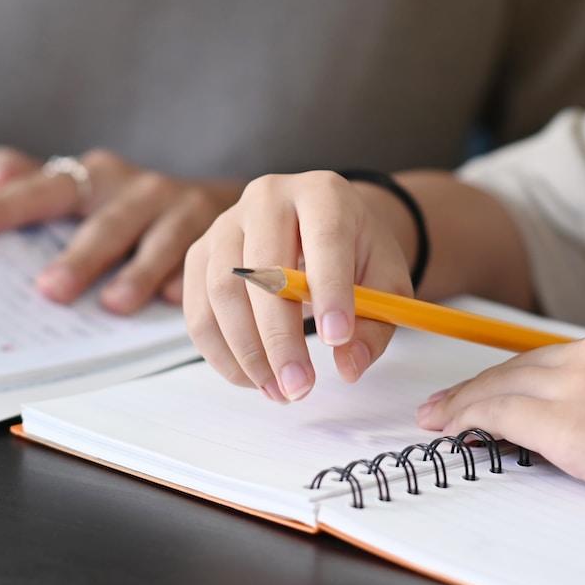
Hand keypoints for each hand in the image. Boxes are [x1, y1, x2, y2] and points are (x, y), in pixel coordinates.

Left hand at [0, 145, 240, 313]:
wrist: (221, 203)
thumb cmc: (131, 206)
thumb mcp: (80, 188)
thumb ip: (23, 182)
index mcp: (92, 177)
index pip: (42, 186)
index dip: (3, 205)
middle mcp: (136, 188)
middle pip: (104, 220)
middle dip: (78, 256)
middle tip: (48, 289)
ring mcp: (180, 208)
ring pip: (159, 240)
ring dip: (137, 272)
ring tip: (114, 304)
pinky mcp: (217, 229)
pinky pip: (203, 256)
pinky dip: (188, 277)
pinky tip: (173, 299)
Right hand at [182, 171, 413, 403]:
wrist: (322, 225)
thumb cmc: (355, 251)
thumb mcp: (386, 279)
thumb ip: (377, 322)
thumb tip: (349, 365)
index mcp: (323, 194)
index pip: (324, 238)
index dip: (330, 290)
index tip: (338, 338)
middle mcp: (268, 198)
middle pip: (262, 267)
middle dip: (280, 337)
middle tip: (299, 386)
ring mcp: (226, 223)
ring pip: (222, 290)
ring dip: (247, 352)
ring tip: (279, 390)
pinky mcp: (200, 253)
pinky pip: (198, 309)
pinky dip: (221, 352)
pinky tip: (252, 377)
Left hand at [416, 320, 584, 519]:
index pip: (562, 357)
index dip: (524, 374)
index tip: (503, 386)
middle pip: (523, 365)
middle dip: (482, 384)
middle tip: (448, 400)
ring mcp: (581, 383)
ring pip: (503, 385)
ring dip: (463, 401)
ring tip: (435, 416)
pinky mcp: (566, 422)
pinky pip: (501, 413)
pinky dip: (467, 416)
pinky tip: (449, 426)